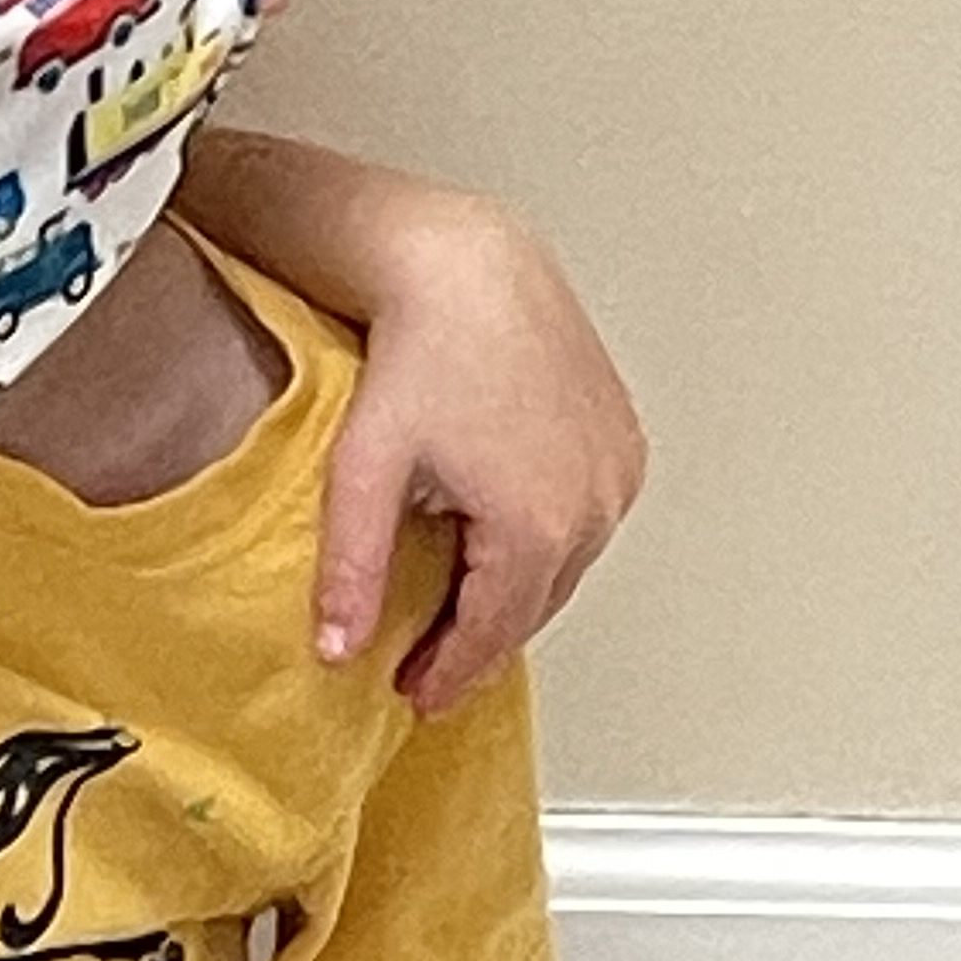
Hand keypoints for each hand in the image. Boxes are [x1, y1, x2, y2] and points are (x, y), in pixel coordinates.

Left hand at [314, 194, 646, 717]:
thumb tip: (337, 650)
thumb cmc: (420, 350)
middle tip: (427, 671)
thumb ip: (352, 569)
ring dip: (512, 599)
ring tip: (457, 617)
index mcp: (537, 524)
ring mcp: (617, 472)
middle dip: (477, 645)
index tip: (415, 695)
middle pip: (532, 609)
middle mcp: (595, 504)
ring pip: (562, 571)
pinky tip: (497, 553)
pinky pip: (584, 526)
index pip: (491, 634)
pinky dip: (542, 552)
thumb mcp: (364, 470)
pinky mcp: (622, 443)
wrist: (469, 265)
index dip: (449, 673)